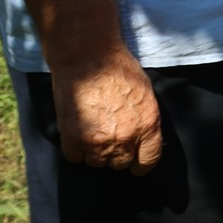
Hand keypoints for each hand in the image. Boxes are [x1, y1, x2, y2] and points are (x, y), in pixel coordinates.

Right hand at [53, 53, 162, 173]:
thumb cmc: (118, 68)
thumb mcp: (145, 92)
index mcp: (148, 125)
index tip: (136, 166)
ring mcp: (98, 142)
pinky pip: (75, 157)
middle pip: (120, 163)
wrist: (88, 57)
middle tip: (108, 134)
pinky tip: (77, 129)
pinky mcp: (73, 140)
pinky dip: (75, 148)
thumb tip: (143, 138)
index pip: (149, 161)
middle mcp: (125, 138)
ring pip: (96, 162)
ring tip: (91, 128)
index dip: (142, 165)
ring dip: (94, 151)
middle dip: (116, 153)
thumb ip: (145, 119)